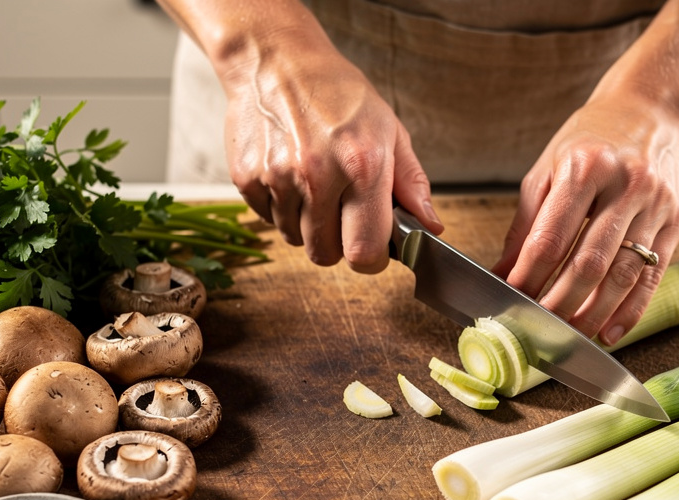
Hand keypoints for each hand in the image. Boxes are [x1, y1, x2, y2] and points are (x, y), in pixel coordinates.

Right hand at [220, 27, 442, 271]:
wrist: (277, 60)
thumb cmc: (338, 95)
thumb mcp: (390, 131)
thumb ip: (412, 184)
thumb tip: (431, 227)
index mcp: (362, 166)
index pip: (364, 252)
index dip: (370, 259)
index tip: (372, 248)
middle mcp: (317, 175)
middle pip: (326, 255)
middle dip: (338, 243)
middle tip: (342, 210)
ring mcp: (278, 177)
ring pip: (295, 241)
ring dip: (307, 225)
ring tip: (314, 184)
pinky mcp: (247, 178)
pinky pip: (268, 220)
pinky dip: (281, 208)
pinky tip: (290, 175)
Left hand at [495, 96, 678, 346]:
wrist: (653, 109)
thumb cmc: (592, 140)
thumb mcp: (548, 169)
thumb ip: (525, 224)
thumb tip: (502, 273)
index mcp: (585, 168)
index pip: (552, 238)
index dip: (530, 277)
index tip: (511, 301)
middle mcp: (625, 186)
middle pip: (589, 263)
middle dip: (560, 304)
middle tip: (538, 329)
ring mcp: (656, 205)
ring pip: (623, 275)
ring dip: (594, 314)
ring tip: (570, 337)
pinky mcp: (676, 222)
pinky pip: (652, 276)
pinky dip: (630, 311)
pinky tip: (609, 332)